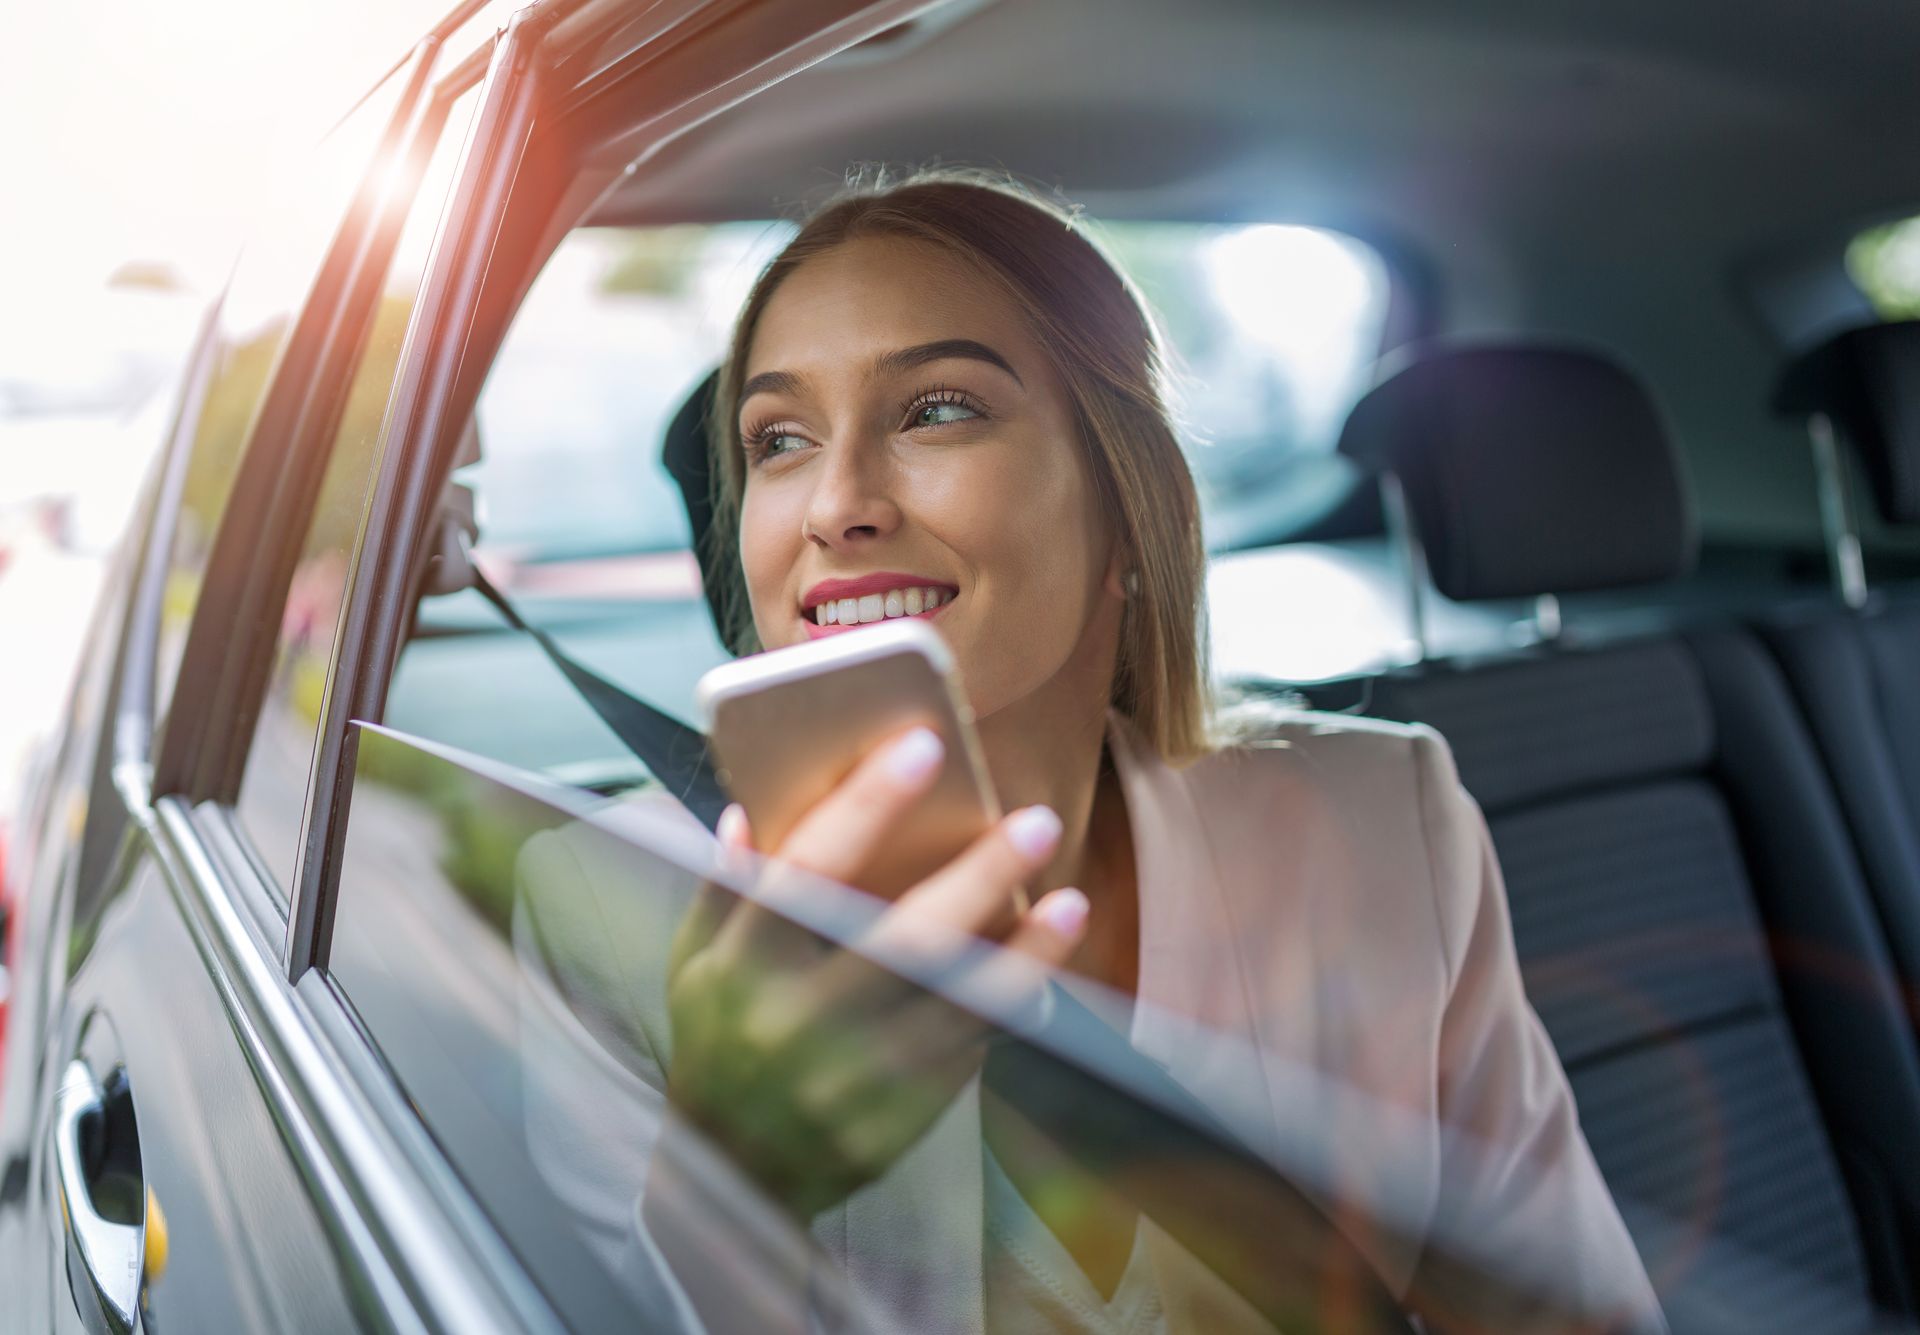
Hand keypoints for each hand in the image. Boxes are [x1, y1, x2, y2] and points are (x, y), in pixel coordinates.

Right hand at [664, 727, 1089, 1218]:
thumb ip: (726, 886)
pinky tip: (1045, 968)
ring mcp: (851, 1075)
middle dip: (979, 876)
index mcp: (741, 965)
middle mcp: (797, 1019)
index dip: (868, 804)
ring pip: (956, 1001)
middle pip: (903, 936)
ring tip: (1070, 902)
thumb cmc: (718, 1042)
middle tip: (1038, 822)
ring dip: (1024, 951)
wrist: (733, 1175)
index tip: (926, 748)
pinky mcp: (896, 1115)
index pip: (808, 868)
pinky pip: (967, 1051)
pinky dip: (1010, 1006)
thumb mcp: (696, 962)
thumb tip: (752, 808)